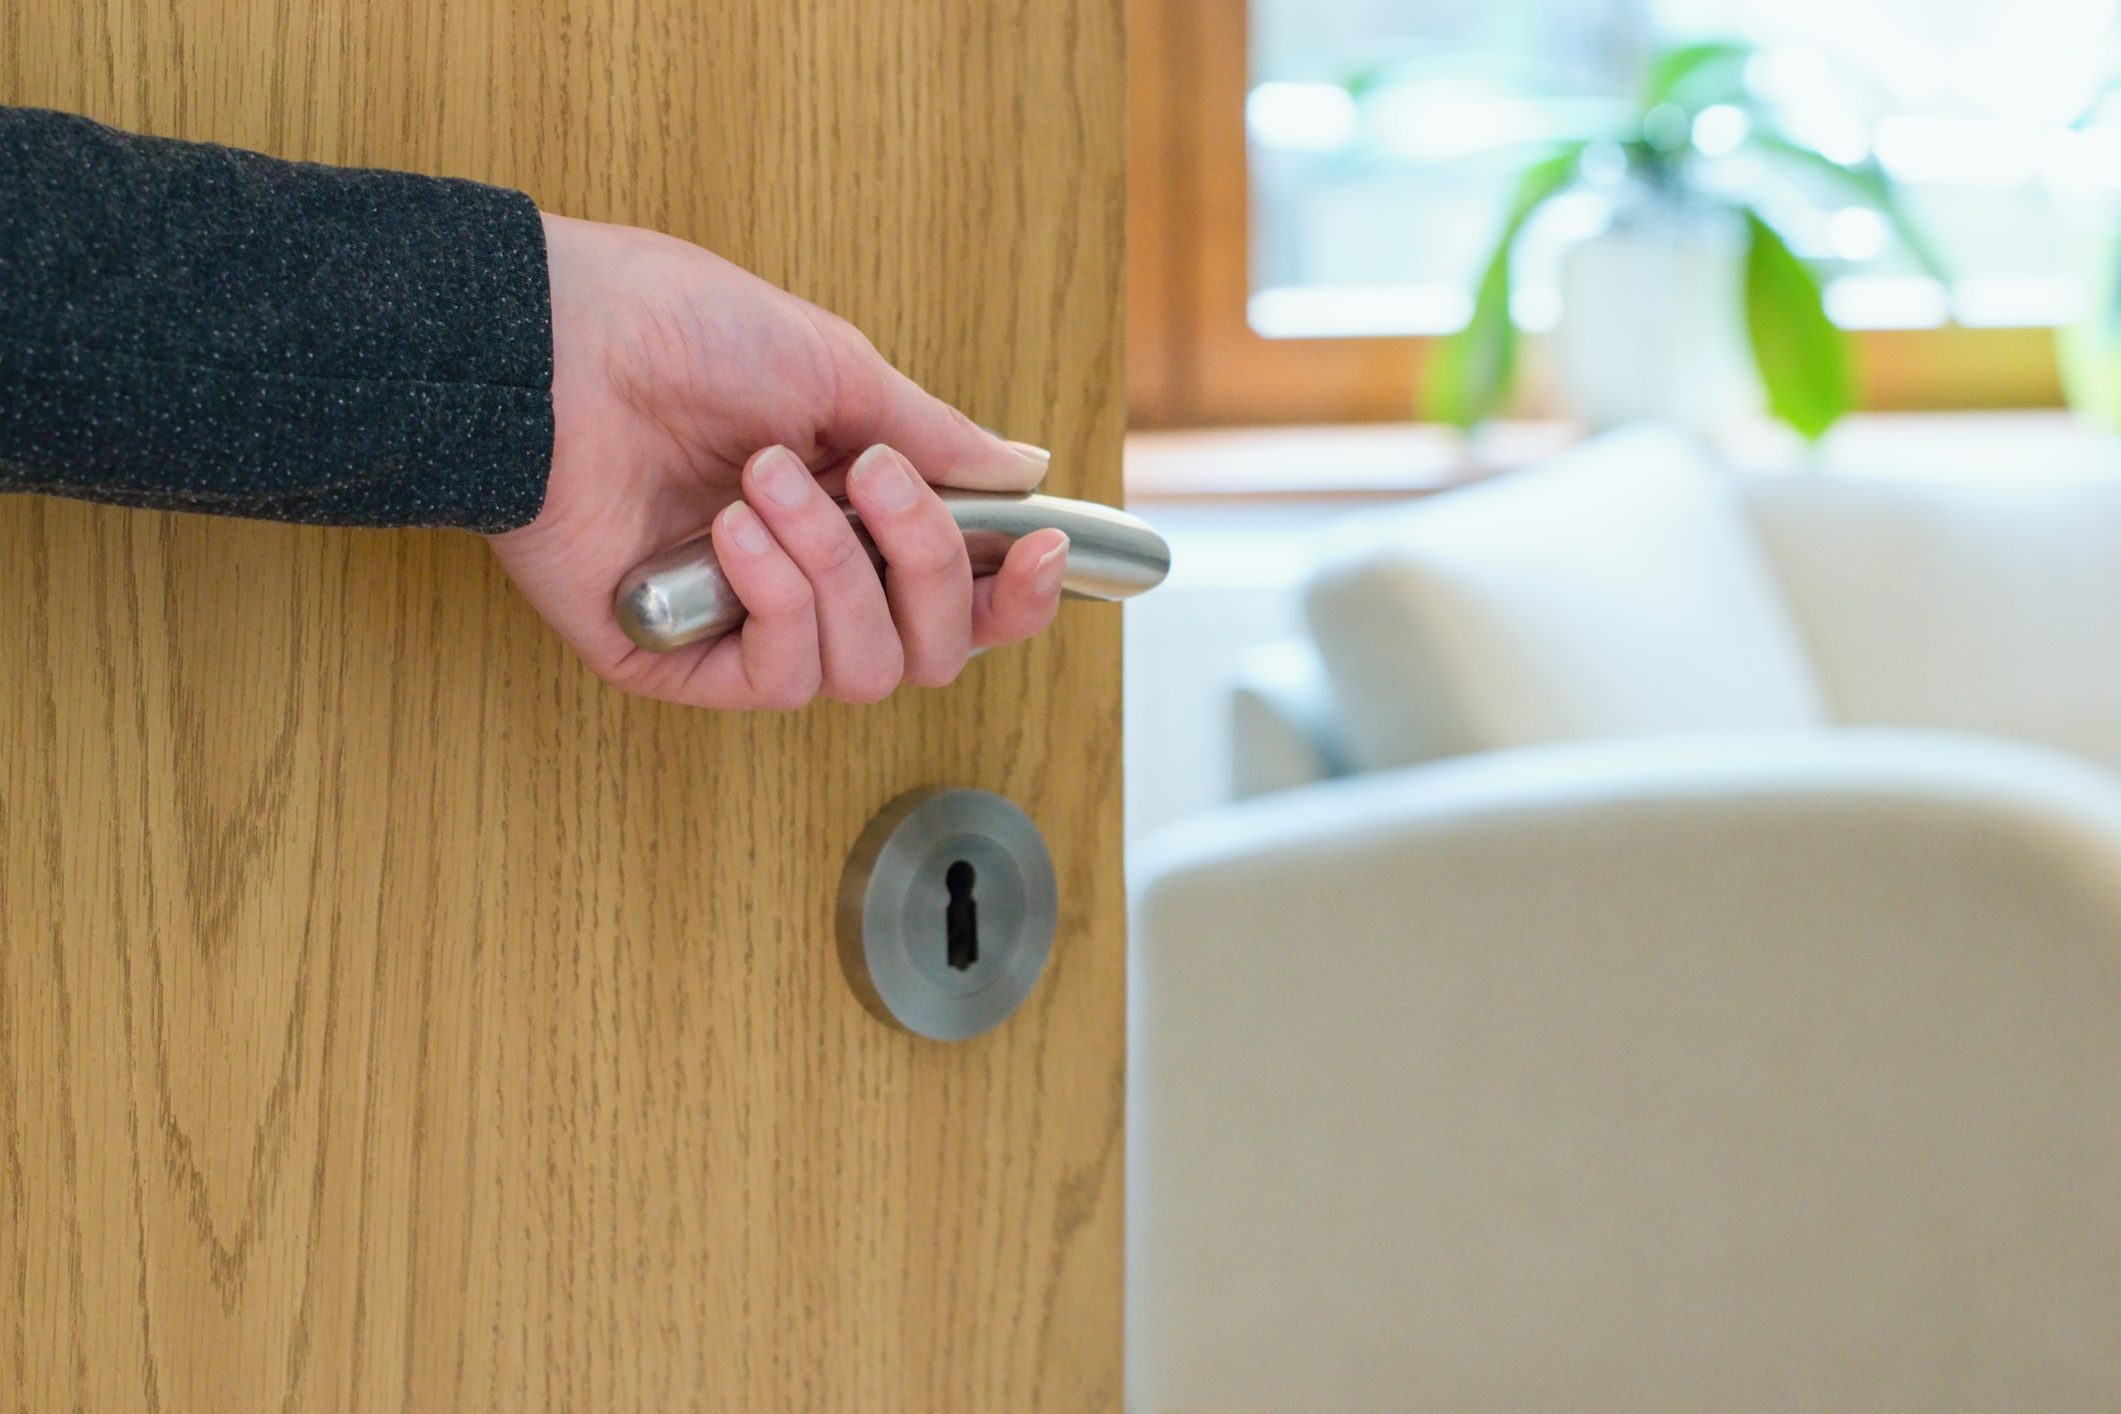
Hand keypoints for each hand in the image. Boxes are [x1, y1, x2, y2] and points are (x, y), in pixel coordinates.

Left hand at [487, 212, 1066, 709]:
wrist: (555, 344)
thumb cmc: (677, 331)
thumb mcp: (835, 368)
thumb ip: (934, 440)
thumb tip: (1025, 472)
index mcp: (854, 516)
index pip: (965, 598)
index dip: (1018, 593)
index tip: (1043, 547)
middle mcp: (810, 582)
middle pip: (933, 651)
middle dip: (925, 565)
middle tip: (871, 479)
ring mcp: (744, 627)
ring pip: (864, 672)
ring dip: (833, 569)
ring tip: (762, 483)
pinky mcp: (678, 659)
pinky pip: (779, 681)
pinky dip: (774, 600)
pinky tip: (732, 532)